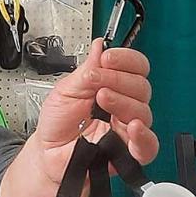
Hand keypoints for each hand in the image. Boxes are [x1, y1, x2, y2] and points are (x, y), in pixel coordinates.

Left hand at [31, 38, 157, 185]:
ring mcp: (127, 128)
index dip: (126, 60)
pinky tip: (131, 127)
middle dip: (118, 79)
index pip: (135, 68)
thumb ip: (87, 69)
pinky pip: (148, 145)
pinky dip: (143, 135)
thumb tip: (100, 45)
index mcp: (113, 86)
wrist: (47, 151)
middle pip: (141, 86)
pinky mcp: (128, 151)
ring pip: (143, 111)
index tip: (108, 58)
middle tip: (96, 83)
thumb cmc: (57, 122)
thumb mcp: (66, 90)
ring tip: (101, 100)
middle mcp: (124, 105)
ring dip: (123, 102)